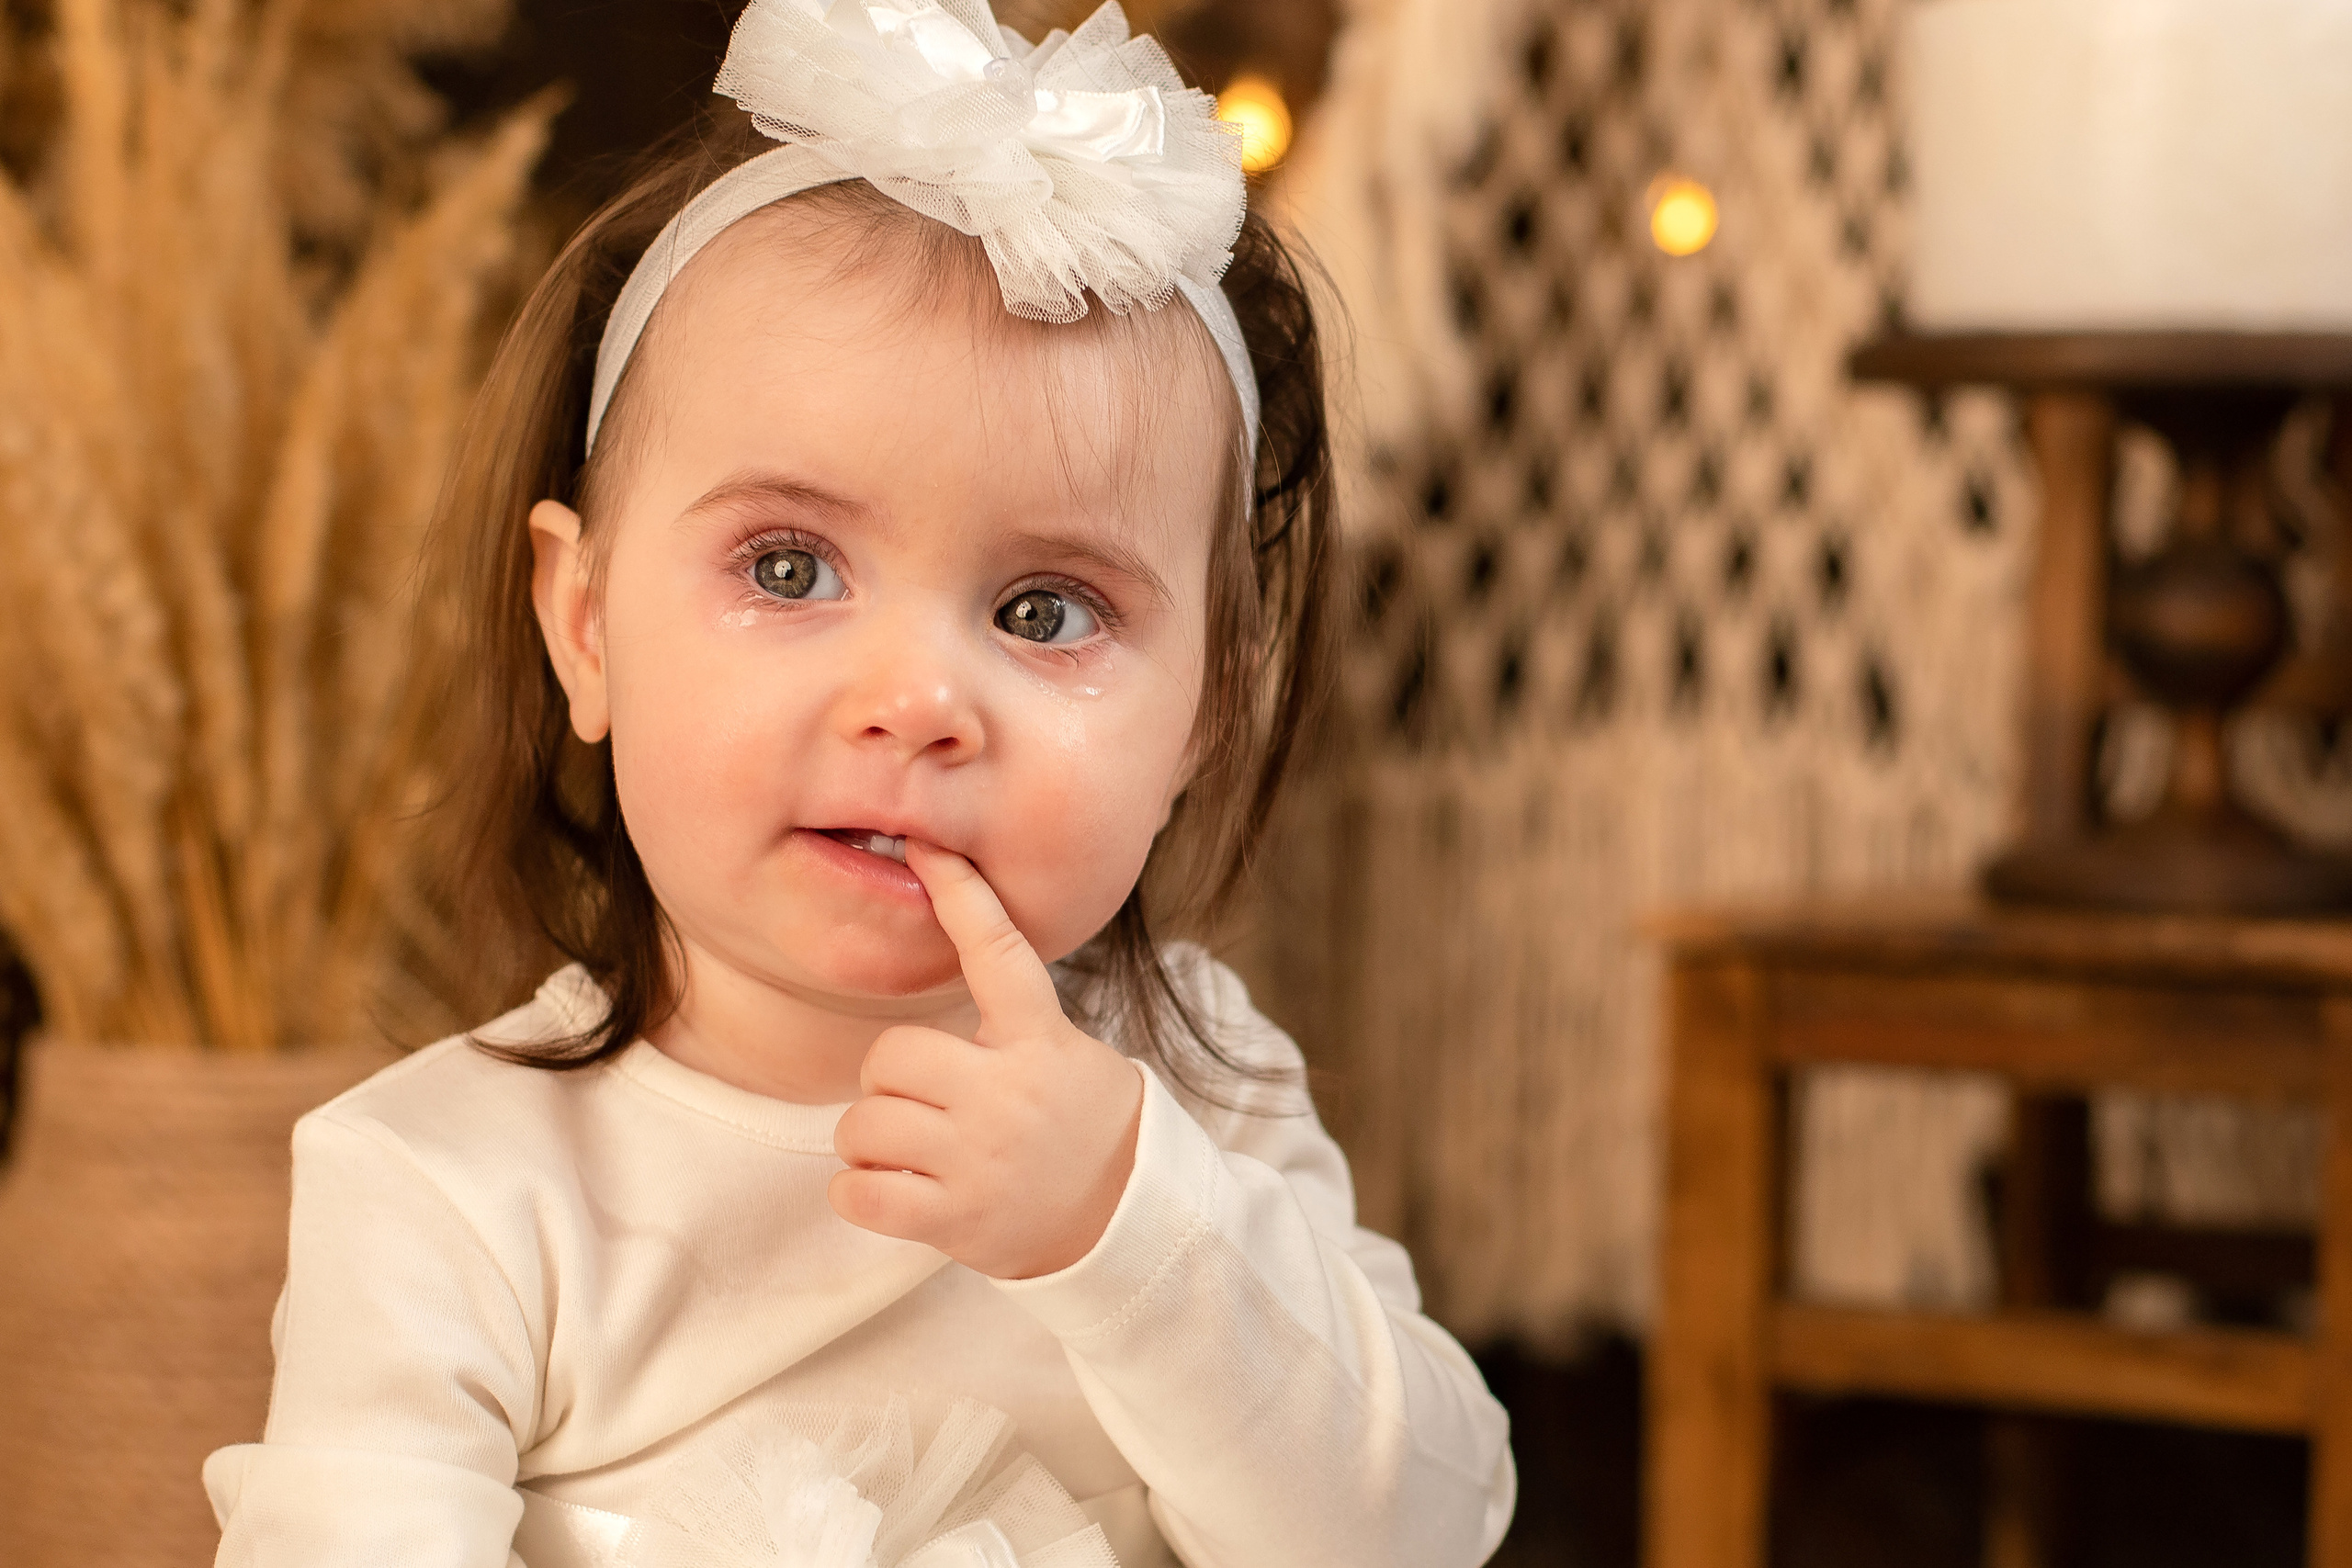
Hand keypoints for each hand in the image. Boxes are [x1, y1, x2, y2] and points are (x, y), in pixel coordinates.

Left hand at [828, 841, 1144, 1278]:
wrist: (1124, 1219)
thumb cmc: (1077, 1124)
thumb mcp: (1064, 1052)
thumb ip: (1011, 1017)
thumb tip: (954, 933)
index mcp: (1039, 1041)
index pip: (1000, 952)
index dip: (963, 895)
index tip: (927, 847)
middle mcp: (1008, 1094)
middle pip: (891, 1055)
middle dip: (888, 1079)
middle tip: (919, 1101)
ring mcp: (980, 1159)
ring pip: (864, 1125)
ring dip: (870, 1139)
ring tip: (910, 1152)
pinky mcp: (955, 1218)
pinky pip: (859, 1191)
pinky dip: (857, 1191)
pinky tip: (889, 1188)